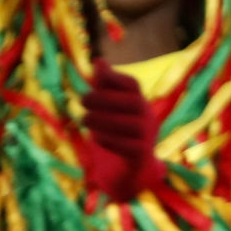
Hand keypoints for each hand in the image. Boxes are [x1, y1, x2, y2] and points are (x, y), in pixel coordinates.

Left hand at [83, 62, 162, 201]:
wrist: (133, 170)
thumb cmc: (119, 134)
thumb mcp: (111, 110)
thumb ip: (105, 88)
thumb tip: (98, 60)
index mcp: (140, 103)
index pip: (133, 85)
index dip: (116, 78)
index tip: (96, 73)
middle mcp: (148, 118)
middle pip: (133, 102)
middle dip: (106, 99)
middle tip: (82, 100)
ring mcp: (148, 137)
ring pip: (131, 125)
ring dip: (105, 120)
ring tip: (84, 119)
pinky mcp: (142, 156)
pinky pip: (130, 147)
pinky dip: (111, 140)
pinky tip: (96, 137)